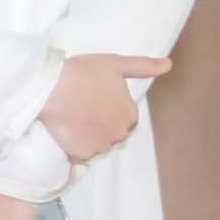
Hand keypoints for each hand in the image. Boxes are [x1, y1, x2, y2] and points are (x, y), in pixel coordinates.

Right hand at [37, 51, 170, 162]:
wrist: (50, 87)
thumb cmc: (83, 73)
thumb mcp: (116, 64)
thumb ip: (144, 67)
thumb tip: (168, 65)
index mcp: (130, 115)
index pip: (125, 118)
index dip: (110, 108)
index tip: (96, 98)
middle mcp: (119, 135)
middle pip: (113, 133)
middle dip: (102, 124)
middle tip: (84, 107)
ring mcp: (100, 147)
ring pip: (97, 144)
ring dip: (89, 136)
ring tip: (74, 117)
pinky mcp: (80, 155)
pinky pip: (81, 154)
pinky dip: (75, 146)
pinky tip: (67, 129)